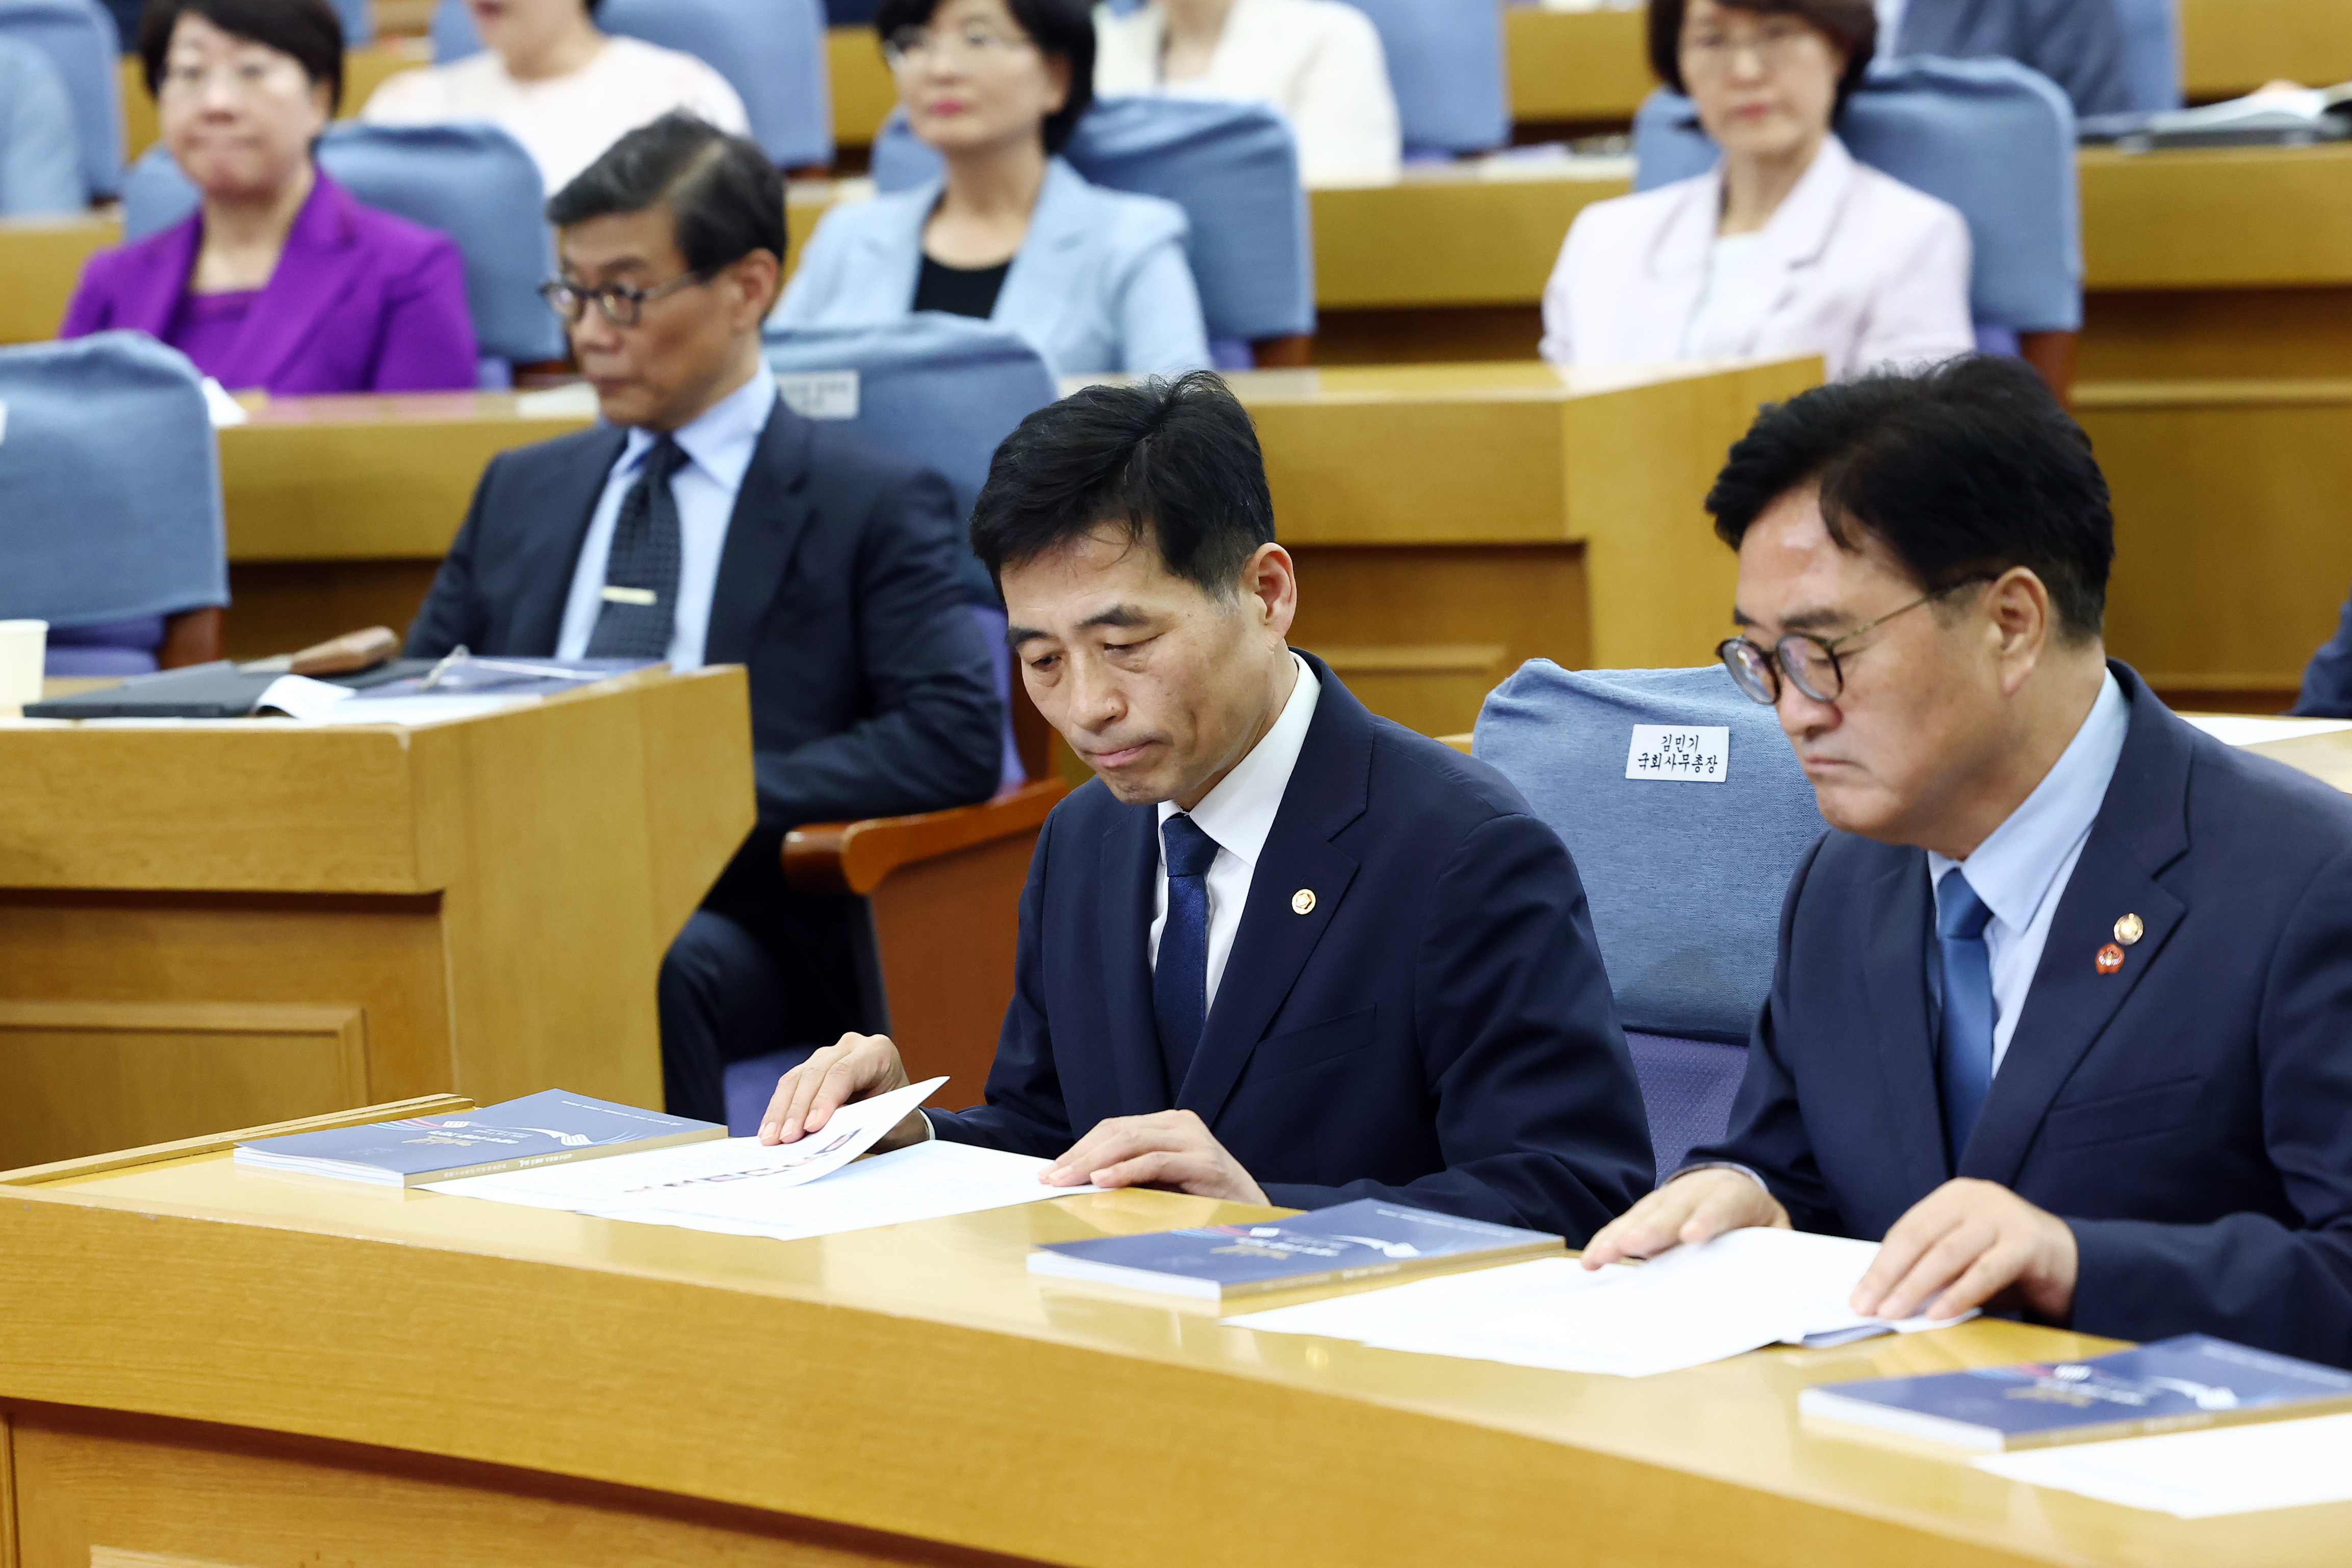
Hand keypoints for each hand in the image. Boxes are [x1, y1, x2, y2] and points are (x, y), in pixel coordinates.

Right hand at [757, 1032, 920, 1147]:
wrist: (898, 1119)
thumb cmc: (896, 1122)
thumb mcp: (884, 1124)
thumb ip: (855, 1123)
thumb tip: (818, 1131)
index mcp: (879, 1052)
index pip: (844, 1072)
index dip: (825, 1099)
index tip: (812, 1127)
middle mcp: (851, 1046)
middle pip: (815, 1073)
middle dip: (797, 1108)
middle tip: (785, 1138)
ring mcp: (829, 1054)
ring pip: (796, 1078)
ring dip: (781, 1111)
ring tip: (770, 1139)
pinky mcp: (812, 1068)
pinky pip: (790, 1086)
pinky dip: (779, 1110)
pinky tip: (769, 1131)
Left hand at [1042, 1110, 1267, 1203]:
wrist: (1253, 1214)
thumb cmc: (1202, 1201)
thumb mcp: (1160, 1183)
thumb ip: (1129, 1174)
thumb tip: (1080, 1182)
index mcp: (1168, 1124)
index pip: (1114, 1128)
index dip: (1081, 1148)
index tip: (1052, 1170)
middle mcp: (1180, 1124)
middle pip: (1118, 1132)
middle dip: (1080, 1156)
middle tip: (1051, 1177)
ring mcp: (1193, 1139)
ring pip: (1132, 1142)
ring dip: (1094, 1163)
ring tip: (1068, 1180)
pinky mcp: (1204, 1161)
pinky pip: (1155, 1162)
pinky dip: (1125, 1171)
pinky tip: (1102, 1182)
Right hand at [1581, 1167, 1790, 1267]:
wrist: (1732, 1184)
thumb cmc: (1756, 1219)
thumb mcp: (1779, 1234)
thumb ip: (1780, 1260)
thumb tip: (1789, 1311)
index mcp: (1735, 1196)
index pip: (1721, 1206)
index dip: (1705, 1219)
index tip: (1691, 1235)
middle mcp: (1695, 1193)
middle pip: (1671, 1210)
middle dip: (1650, 1229)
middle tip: (1630, 1246)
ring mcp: (1666, 1199)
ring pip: (1641, 1216)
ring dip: (1618, 1237)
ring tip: (1599, 1258)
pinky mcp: (1647, 1211)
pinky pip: (1624, 1226)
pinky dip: (1607, 1241)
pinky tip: (1591, 1259)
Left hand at [1852, 1178, 2077, 1322]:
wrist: (2076, 1264)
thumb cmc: (2009, 1266)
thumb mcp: (1964, 1262)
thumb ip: (1930, 1271)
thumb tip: (1881, 1299)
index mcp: (1952, 1198)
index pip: (1906, 1231)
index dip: (1879, 1265)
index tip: (1857, 1296)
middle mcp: (1975, 1198)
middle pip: (1920, 1238)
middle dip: (1889, 1276)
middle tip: (1867, 1308)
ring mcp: (2002, 1216)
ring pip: (1947, 1254)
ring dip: (1916, 1288)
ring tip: (1894, 1314)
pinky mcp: (2026, 1242)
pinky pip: (1984, 1272)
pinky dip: (1958, 1295)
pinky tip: (1938, 1315)